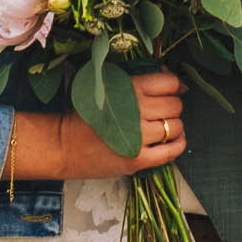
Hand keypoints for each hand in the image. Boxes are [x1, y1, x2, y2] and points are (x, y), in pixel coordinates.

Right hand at [6, 71, 187, 178]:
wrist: (65, 145)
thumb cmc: (87, 114)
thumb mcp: (108, 86)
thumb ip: (140, 81)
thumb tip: (177, 82)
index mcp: (130, 89)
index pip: (170, 83)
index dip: (172, 86)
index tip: (168, 91)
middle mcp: (136, 111)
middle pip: (175, 105)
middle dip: (171, 106)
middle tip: (159, 110)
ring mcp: (138, 138)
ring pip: (176, 127)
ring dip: (172, 126)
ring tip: (160, 126)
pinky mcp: (138, 160)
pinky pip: (172, 151)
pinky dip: (177, 144)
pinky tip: (170, 140)